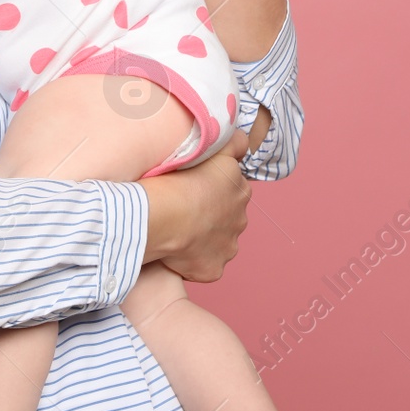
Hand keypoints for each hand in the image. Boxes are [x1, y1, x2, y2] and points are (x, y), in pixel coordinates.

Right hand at [140, 130, 251, 282]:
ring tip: (177, 231)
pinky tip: (175, 250)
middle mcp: (240, 220)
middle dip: (210, 214)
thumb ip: (234, 143)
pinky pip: (204, 265)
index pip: (230, 188)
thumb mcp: (212, 149)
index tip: (193, 187)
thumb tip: (244, 141)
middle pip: (226, 216)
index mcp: (240, 191)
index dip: (211, 187)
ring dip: (203, 239)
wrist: (164, 215)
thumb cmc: (181, 179)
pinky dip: (192, 261)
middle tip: (183, 208)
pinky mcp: (213, 269)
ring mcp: (228, 248)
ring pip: (217, 242)